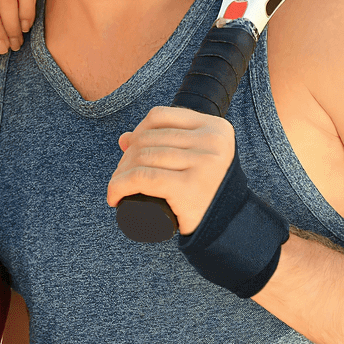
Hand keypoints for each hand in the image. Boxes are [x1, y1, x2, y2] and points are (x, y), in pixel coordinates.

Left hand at [107, 107, 236, 234]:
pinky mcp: (188, 188)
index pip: (161, 116)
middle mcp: (212, 142)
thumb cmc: (209, 190)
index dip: (137, 130)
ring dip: (119, 173)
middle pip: (148, 138)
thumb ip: (170, 141)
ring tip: (118, 187)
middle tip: (121, 177)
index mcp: (215, 127)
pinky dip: (120, 186)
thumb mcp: (199, 157)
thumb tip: (125, 138)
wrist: (229, 226)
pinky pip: (142, 179)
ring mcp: (202, 164)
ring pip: (142, 158)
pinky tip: (114, 197)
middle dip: (125, 157)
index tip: (129, 152)